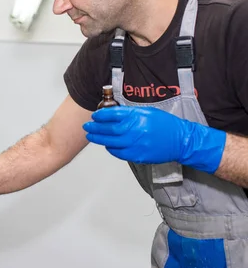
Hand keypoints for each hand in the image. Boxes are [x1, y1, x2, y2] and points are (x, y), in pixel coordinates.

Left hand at [82, 106, 225, 173]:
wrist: (181, 140)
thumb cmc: (165, 125)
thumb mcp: (148, 112)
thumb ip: (130, 113)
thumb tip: (111, 114)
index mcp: (137, 117)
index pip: (113, 115)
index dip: (101, 115)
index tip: (95, 116)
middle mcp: (135, 131)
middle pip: (108, 129)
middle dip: (95, 127)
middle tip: (87, 126)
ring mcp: (136, 144)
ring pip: (110, 142)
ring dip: (98, 139)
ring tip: (91, 135)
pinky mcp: (137, 155)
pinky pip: (118, 153)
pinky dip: (110, 148)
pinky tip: (107, 144)